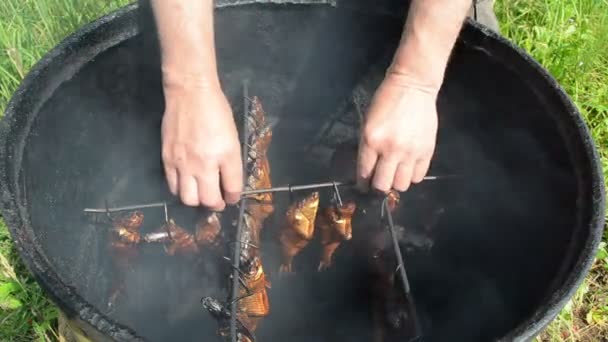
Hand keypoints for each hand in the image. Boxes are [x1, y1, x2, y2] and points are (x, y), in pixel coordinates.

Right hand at [161, 81, 241, 209]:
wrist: (189, 93)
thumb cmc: (216, 112)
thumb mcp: (232, 137)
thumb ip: (231, 162)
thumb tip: (228, 182)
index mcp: (226, 155)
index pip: (232, 188)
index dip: (233, 197)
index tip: (231, 198)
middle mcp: (205, 163)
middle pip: (208, 200)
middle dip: (215, 205)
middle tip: (217, 201)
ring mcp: (184, 163)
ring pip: (188, 199)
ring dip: (196, 201)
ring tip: (200, 194)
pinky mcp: (167, 159)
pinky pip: (172, 186)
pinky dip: (180, 190)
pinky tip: (185, 184)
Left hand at [357, 71, 438, 192]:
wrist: (413, 86)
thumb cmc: (385, 101)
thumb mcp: (367, 123)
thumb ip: (367, 148)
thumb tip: (367, 171)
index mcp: (371, 141)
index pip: (364, 174)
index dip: (363, 184)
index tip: (364, 186)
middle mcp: (391, 150)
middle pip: (383, 185)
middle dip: (378, 187)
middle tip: (379, 181)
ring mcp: (411, 152)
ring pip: (402, 185)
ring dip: (397, 182)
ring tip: (396, 173)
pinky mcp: (427, 151)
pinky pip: (419, 176)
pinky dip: (412, 175)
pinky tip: (408, 166)